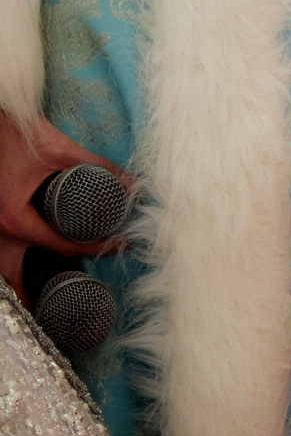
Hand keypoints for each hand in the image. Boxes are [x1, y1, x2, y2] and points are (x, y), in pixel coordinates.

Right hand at [0, 113, 131, 298]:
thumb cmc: (16, 135)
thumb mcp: (58, 149)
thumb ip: (96, 165)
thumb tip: (133, 183)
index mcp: (13, 219)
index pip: (60, 246)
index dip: (94, 249)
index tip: (119, 247)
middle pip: (20, 275)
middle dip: (45, 291)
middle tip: (78, 295)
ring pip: (5, 269)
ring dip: (25, 281)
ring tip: (49, 299)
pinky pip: (0, 254)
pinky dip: (12, 267)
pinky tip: (28, 271)